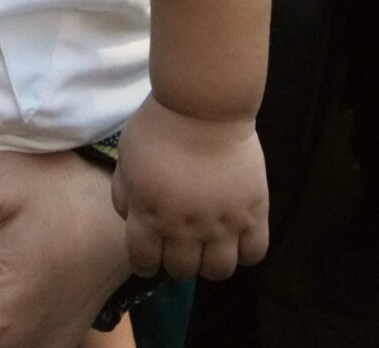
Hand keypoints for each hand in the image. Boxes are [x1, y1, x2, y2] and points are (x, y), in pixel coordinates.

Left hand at [112, 100, 270, 279]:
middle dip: (178, 260)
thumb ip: (123, 193)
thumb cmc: (159, 128)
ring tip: (212, 244)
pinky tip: (239, 236)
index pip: (144, 263)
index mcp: (149, 216)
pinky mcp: (252, 213)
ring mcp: (221, 224)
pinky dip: (246, 251)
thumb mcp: (126, 159)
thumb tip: (130, 218)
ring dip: (211, 262)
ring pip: (218, 271)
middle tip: (183, 243)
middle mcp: (183, 229)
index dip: (147, 262)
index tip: (153, 254)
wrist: (203, 107)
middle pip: (181, 271)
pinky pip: (255, 253)